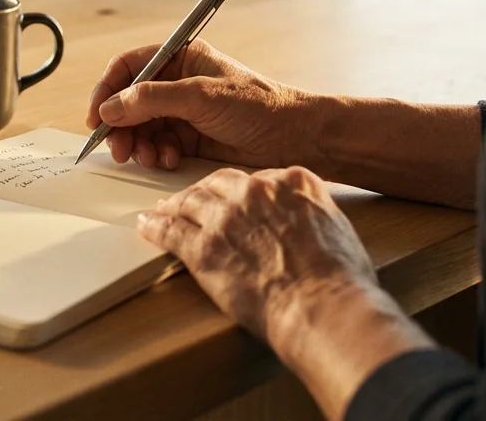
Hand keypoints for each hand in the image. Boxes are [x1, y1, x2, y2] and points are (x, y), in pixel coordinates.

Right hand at [85, 40, 321, 170]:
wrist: (298, 138)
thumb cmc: (260, 106)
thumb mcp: (201, 96)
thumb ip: (152, 100)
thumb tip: (110, 108)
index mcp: (181, 57)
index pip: (129, 67)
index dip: (107, 90)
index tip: (96, 116)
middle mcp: (178, 82)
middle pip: (130, 101)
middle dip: (121, 125)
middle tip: (118, 148)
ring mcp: (184, 111)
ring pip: (141, 127)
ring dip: (139, 144)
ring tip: (148, 158)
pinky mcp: (191, 138)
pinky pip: (159, 145)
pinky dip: (157, 154)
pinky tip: (169, 159)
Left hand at [137, 166, 378, 359]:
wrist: (322, 306)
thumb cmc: (338, 278)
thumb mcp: (336, 226)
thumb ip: (312, 212)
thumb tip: (304, 222)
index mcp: (291, 182)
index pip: (256, 178)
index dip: (242, 192)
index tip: (236, 200)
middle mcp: (254, 192)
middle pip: (218, 184)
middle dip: (205, 193)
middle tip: (194, 201)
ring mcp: (225, 218)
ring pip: (190, 202)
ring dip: (174, 206)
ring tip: (164, 210)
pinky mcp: (203, 248)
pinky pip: (170, 231)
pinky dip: (155, 226)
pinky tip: (147, 225)